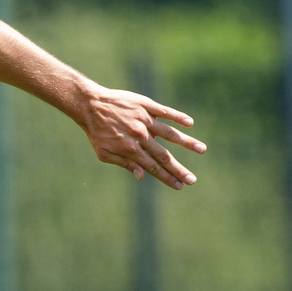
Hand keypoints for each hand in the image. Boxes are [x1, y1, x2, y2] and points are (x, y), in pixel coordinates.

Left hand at [80, 86, 206, 189]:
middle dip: (179, 170)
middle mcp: (140, 136)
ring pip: (170, 133)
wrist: (89, 105)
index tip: (180, 186)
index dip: (167, 178)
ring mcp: (144, 120)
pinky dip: (177, 117)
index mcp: (130, 149)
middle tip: (193, 179)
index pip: (153, 167)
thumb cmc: (96, 132)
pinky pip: (165, 112)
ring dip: (187, 143)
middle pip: (164, 156)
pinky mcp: (145, 105)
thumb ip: (124, 164)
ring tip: (202, 149)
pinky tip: (189, 123)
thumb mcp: (104, 153)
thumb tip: (143, 176)